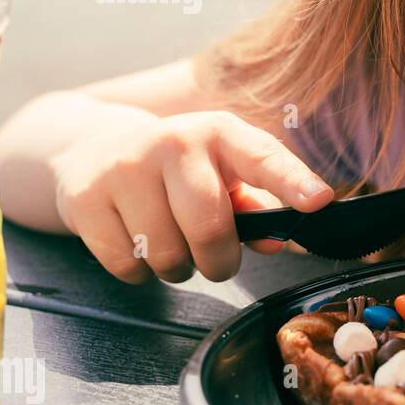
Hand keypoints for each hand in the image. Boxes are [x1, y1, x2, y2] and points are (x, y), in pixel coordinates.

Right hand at [51, 110, 332, 283]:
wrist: (90, 149)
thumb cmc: (177, 170)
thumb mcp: (221, 173)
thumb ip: (256, 207)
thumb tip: (277, 241)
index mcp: (219, 133)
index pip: (263, 157)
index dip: (293, 182)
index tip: (319, 201)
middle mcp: (173, 141)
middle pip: (210, 227)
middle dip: (219, 261)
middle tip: (215, 259)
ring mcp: (124, 168)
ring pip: (167, 254)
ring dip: (176, 267)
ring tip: (170, 243)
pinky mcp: (85, 198)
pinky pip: (127, 265)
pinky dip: (139, 271)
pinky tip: (136, 243)